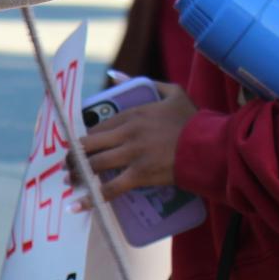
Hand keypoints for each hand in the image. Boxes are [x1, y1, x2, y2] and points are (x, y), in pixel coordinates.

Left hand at [78, 82, 195, 200]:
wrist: (210, 146)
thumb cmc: (195, 120)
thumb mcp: (173, 92)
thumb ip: (147, 83)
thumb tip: (115, 75)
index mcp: (133, 114)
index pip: (97, 127)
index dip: (83, 140)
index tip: (78, 148)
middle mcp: (128, 132)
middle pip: (89, 145)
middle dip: (73, 157)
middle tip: (68, 165)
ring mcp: (133, 154)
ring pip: (94, 165)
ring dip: (78, 174)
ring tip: (71, 181)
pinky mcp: (140, 174)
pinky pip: (110, 188)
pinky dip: (92, 198)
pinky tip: (77, 204)